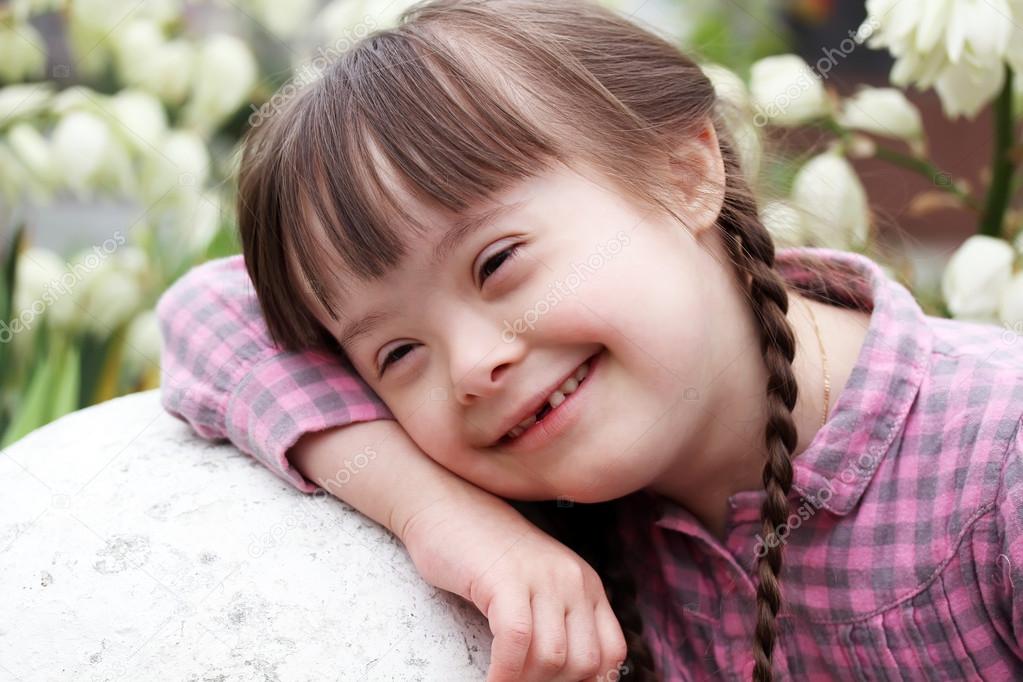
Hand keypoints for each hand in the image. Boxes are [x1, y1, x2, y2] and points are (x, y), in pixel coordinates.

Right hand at [401, 488, 626, 681]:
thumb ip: (557, 620)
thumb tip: (562, 674)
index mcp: (586, 584)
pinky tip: (491, 680)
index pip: (611, 653)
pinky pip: (516, 642)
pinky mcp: (507, 580)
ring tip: (503, 681)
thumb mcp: (536, 584)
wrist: (445, 505)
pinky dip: (504, 673)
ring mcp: (542, 577)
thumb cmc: (482, 553)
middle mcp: (572, 579)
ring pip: (552, 658)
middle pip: (583, 662)